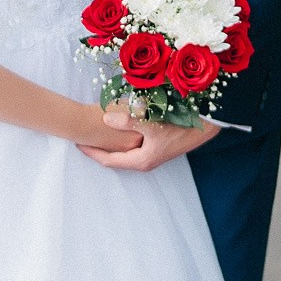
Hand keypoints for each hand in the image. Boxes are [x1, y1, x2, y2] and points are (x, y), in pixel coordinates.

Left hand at [78, 105, 219, 171]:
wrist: (203, 126)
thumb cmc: (178, 127)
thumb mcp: (152, 124)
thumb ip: (128, 121)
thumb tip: (105, 119)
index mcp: (140, 160)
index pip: (109, 160)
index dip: (92, 152)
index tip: (77, 144)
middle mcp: (144, 161)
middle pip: (114, 158)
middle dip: (98, 150)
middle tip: (82, 140)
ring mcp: (151, 154)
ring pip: (123, 152)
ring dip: (110, 145)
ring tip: (95, 135)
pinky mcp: (156, 146)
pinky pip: (132, 146)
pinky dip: (121, 140)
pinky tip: (117, 129)